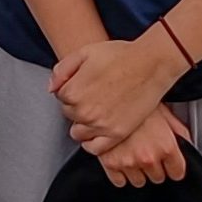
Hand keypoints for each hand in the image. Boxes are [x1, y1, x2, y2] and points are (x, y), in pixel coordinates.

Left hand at [50, 33, 187, 154]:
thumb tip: (51, 89)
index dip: (72, 90)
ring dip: (84, 124)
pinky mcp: (117, 134)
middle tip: (94, 96)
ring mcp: (100, 125)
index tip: (85, 86)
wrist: (150, 64)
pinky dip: (92, 143)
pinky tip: (97, 133)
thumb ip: (62, 70)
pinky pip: (95, 148)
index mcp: (72, 92)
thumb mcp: (84, 52)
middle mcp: (83, 111)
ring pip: (78, 133)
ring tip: (97, 112)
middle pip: (69, 115)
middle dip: (78, 106)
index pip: (60, 97)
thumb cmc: (119, 56)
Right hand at [97, 106, 189, 187]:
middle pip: (158, 178)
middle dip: (155, 168)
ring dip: (138, 172)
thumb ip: (180, 132)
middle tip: (148, 153)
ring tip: (133, 156)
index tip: (169, 165)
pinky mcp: (110, 163)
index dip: (173, 168)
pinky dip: (120, 175)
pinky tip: (121, 161)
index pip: (177, 173)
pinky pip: (119, 182)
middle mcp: (149, 157)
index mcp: (166, 147)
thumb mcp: (166, 113)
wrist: (110, 94)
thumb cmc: (138, 100)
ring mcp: (128, 162)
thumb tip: (188, 145)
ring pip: (139, 181)